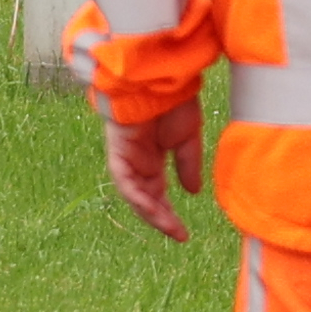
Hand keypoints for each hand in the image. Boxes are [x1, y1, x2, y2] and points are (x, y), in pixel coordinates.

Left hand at [104, 95, 209, 242]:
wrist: (160, 77)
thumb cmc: (174, 100)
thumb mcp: (188, 137)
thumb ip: (188, 164)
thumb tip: (193, 192)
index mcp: (152, 158)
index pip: (157, 193)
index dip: (168, 214)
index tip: (183, 234)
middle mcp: (137, 161)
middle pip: (144, 198)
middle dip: (161, 218)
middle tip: (179, 234)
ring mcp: (126, 157)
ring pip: (134, 194)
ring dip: (151, 213)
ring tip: (170, 227)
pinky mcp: (118, 151)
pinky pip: (125, 181)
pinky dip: (139, 197)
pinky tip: (154, 209)